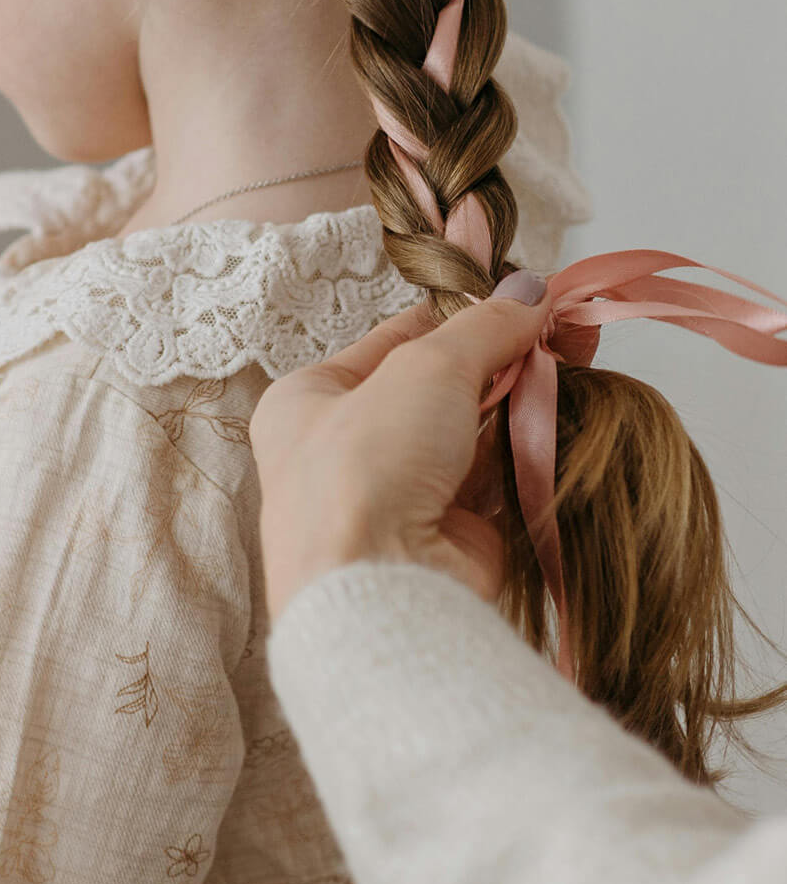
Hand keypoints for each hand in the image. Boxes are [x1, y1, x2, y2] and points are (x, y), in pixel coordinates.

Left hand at [250, 271, 552, 620]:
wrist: (380, 593)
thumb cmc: (368, 466)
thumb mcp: (424, 368)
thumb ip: (482, 327)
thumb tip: (528, 291)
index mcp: (307, 402)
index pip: (391, 340)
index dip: (456, 316)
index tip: (517, 297)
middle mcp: (345, 450)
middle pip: (437, 387)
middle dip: (499, 359)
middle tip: (561, 329)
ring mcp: (397, 499)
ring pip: (469, 433)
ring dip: (519, 401)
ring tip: (575, 362)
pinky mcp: (448, 538)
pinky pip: (494, 480)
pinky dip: (527, 450)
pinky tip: (565, 415)